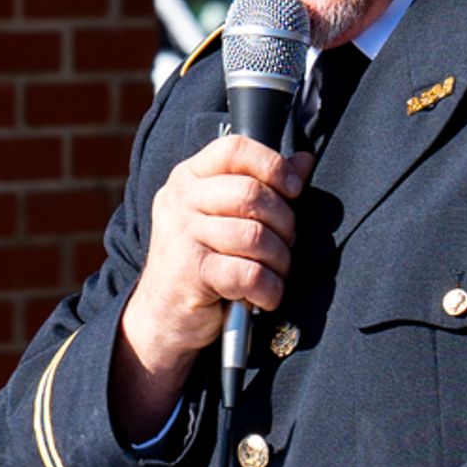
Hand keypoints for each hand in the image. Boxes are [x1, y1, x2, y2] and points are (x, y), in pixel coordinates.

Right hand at [109, 131, 308, 434]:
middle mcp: (180, 200)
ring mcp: (181, 235)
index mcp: (188, 177)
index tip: (293, 189)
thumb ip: (262, 186)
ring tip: (275, 274)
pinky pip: (250, 274)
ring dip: (279, 261)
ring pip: (256, 236)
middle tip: (286, 244)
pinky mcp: (189, 272)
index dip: (273, 165)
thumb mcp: (224, 218)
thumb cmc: (201, 264)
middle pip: (252, 193)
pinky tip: (264, 297)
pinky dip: (269, 290)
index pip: (235, 148)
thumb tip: (304, 160)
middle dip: (284, 223)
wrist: (162, 318)